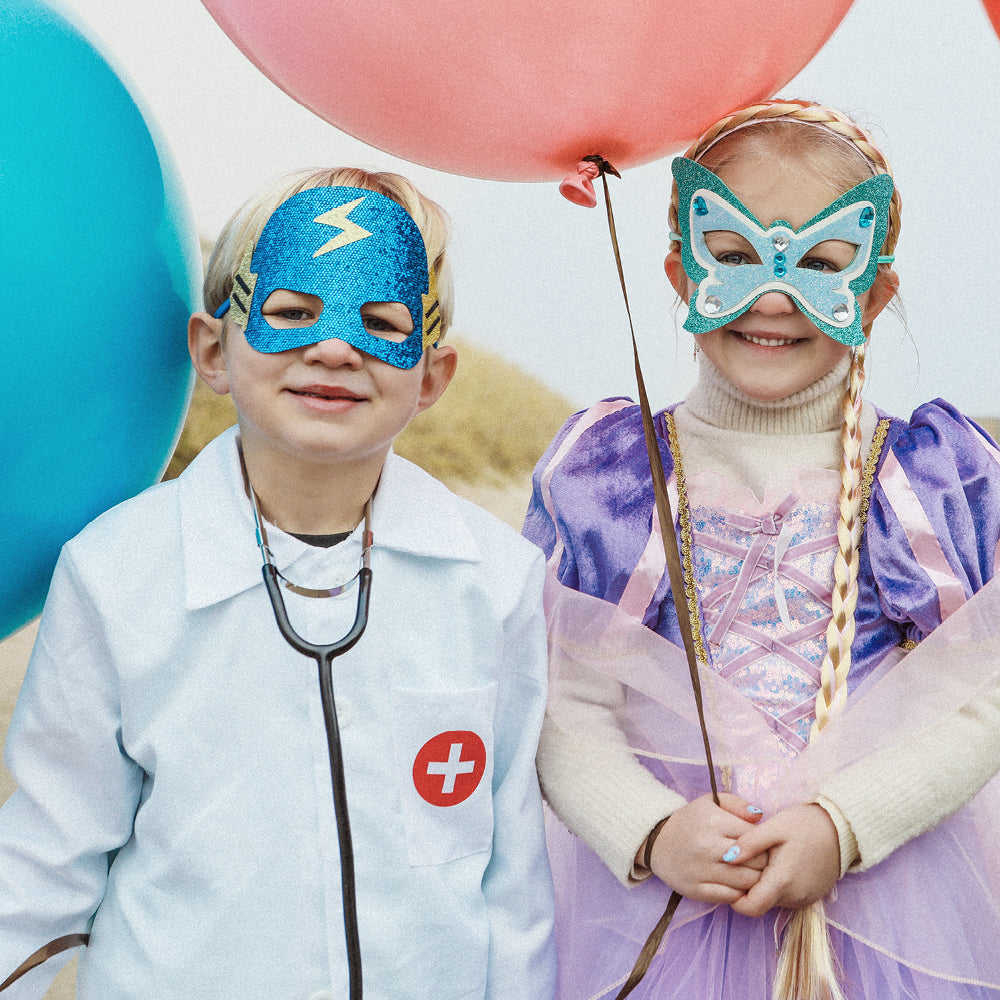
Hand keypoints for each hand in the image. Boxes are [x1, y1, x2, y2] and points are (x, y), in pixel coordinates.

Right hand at [645, 792, 765, 904]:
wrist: (657, 842)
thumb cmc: (691, 821)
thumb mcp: (710, 802)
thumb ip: (737, 804)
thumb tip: (760, 816)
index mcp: (713, 821)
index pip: (755, 836)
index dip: (762, 840)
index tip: (759, 843)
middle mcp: (707, 846)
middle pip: (756, 861)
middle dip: (762, 861)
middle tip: (757, 859)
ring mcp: (701, 870)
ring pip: (746, 881)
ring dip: (753, 878)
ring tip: (748, 871)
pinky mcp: (696, 890)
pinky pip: (731, 897)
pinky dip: (738, 892)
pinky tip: (734, 883)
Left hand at [726, 803, 840, 917]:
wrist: (842, 829)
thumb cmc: (806, 825)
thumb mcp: (775, 827)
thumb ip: (750, 843)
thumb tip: (727, 858)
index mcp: (783, 881)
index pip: (751, 907)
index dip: (735, 898)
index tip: (729, 878)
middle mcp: (794, 896)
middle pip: (760, 903)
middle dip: (748, 887)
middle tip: (744, 861)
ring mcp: (804, 898)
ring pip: (773, 900)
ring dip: (763, 885)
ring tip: (762, 858)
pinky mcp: (811, 895)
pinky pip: (786, 897)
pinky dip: (777, 885)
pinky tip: (777, 863)